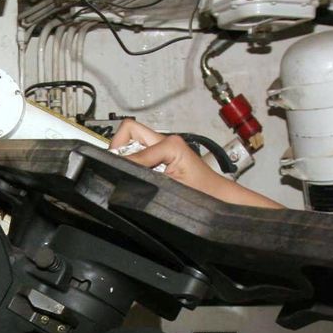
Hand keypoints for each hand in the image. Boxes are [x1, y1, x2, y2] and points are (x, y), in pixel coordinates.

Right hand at [109, 119, 280, 208]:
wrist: (219, 202)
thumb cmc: (204, 195)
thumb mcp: (171, 187)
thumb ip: (145, 174)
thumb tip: (122, 167)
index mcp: (170, 144)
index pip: (132, 138)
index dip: (121, 155)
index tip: (115, 169)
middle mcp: (167, 142)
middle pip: (130, 131)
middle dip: (118, 147)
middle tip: (114, 167)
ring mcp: (164, 149)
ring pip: (133, 143)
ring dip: (125, 157)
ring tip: (124, 175)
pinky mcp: (163, 159)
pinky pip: (139, 155)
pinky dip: (130, 164)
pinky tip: (134, 179)